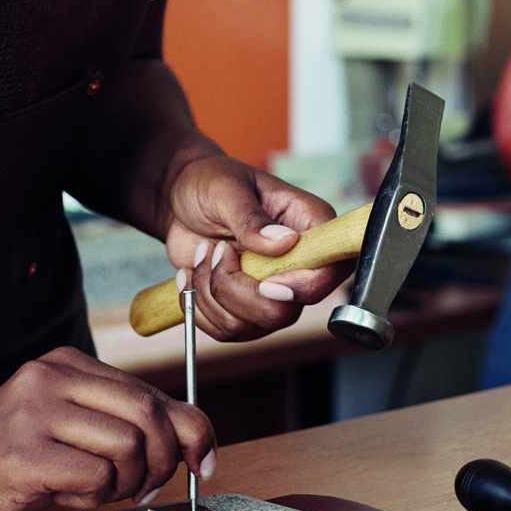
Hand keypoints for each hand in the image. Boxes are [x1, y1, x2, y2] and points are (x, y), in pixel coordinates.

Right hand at [0, 348, 213, 510]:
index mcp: (67, 365)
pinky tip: (62, 497)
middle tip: (143, 488)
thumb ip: (117, 425)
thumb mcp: (63, 426)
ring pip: (127, 447)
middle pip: (149, 416)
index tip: (202, 462)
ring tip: (90, 490)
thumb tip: (193, 444)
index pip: (154, 393)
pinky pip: (95, 477)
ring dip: (122, 483)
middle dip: (162, 462)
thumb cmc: (2, 457)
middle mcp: (51, 377)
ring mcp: (34, 413)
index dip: (192, 431)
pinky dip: (92, 497)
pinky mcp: (20, 454)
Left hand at [163, 148, 343, 341]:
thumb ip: (252, 219)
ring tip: (202, 255)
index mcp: (308, 224)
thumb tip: (284, 242)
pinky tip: (192, 274)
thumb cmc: (210, 181)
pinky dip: (199, 306)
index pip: (331, 271)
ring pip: (252, 325)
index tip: (265, 281)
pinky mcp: (243, 305)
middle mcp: (297, 263)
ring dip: (212, 293)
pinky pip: (226, 329)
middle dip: (238, 290)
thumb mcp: (227, 189)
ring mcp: (271, 289)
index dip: (303, 287)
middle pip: (286, 311)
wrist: (179, 198)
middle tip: (217, 251)